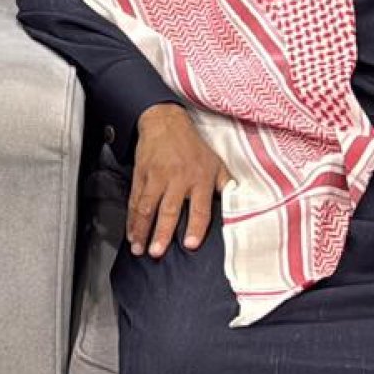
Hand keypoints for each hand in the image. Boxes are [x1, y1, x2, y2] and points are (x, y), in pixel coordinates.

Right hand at [129, 103, 229, 257]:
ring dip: (142, 229)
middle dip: (162, 232)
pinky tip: (131, 232)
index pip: (199, 207)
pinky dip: (131, 218)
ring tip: (138, 248)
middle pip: (169, 209)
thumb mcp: (216, 163)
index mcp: (199, 178)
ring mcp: (156, 177)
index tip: (190, 244)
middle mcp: (177, 178)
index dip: (195, 226)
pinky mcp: (141, 175)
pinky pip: (134, 199)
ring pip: (147, 206)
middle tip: (157, 252)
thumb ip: (227, 185)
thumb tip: (242, 205)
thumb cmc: (192, 146)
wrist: (164, 121)